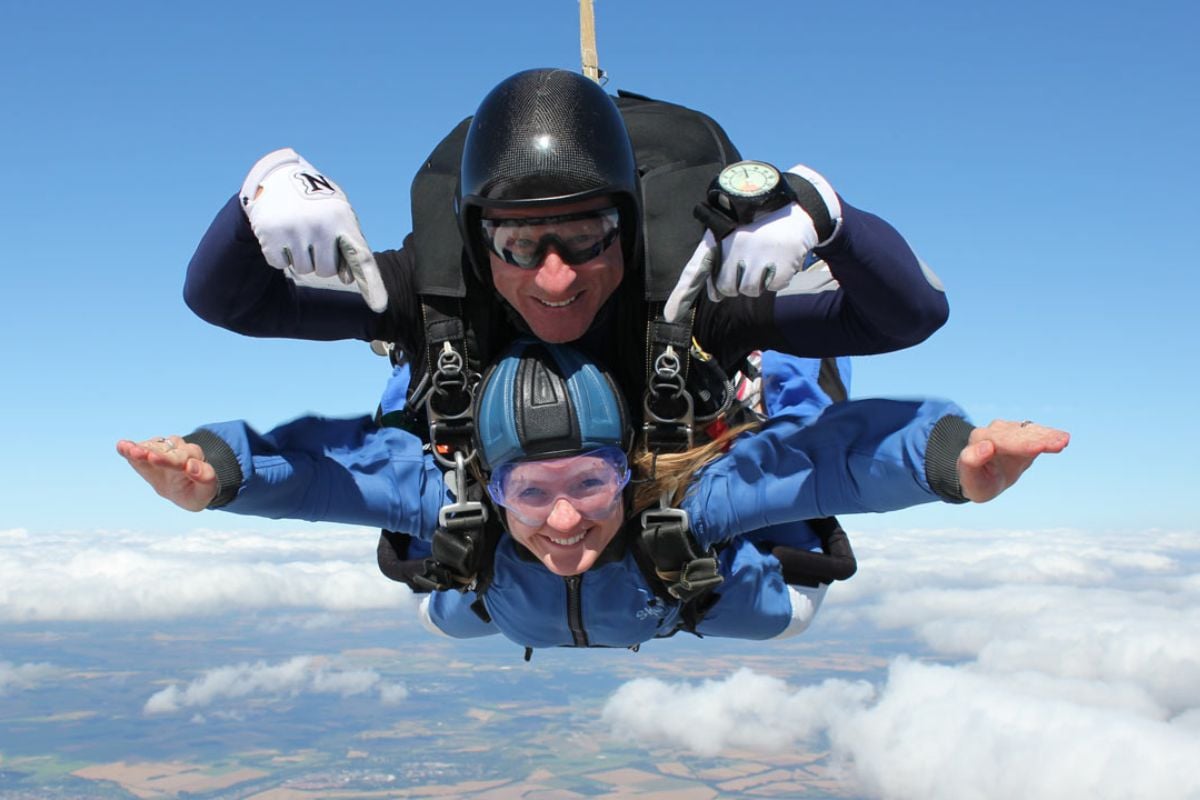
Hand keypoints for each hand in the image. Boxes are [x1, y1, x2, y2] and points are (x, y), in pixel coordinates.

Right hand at [116, 436, 217, 511]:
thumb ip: (205, 477)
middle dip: (152, 453)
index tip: (154, 459)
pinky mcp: (148, 452)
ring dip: (140, 449)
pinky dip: (131, 449)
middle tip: (139, 453)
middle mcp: (179, 450)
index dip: (168, 460)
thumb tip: (192, 465)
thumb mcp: (206, 490)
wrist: (186, 488)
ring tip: (128, 450)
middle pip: (164, 451)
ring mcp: (163, 450)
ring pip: (152, 447)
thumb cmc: (197, 491)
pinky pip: (140, 449)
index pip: (181, 459)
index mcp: (195, 459)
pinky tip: (121, 446)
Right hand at [240, 148, 387, 311]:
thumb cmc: (318, 204)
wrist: (279, 177)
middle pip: (326, 271)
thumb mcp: (339, 217)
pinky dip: (279, 253)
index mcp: (343, 221)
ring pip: (303, 269)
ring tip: (297, 230)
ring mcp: (294, 230)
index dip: (373, 285)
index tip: (380, 307)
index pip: (361, 259)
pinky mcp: (270, 235)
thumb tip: (348, 279)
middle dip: (320, 259)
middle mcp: (320, 226)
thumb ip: (348, 246)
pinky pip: (279, 264)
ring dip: (300, 256)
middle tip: (313, 237)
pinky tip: (280, 232)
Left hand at [664, 163, 839, 321]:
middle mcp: (735, 246)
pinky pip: (773, 286)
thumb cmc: (757, 228)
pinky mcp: (780, 263)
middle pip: (727, 289)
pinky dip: (778, 277)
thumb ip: (718, 264)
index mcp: (719, 238)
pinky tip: (780, 258)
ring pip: (749, 290)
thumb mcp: (732, 237)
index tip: (670, 315)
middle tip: (750, 259)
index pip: (696, 269)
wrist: (795, 211)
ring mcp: (759, 254)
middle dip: (738, 281)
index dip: (682, 294)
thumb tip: (714, 296)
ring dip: (759, 280)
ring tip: (765, 256)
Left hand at [957, 420, 1069, 502]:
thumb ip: (971, 460)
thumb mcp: (970, 478)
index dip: (1021, 444)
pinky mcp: (1023, 436)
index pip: (1003, 441)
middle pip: (1019, 434)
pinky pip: (1038, 434)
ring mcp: (1009, 431)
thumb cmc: (976, 481)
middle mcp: (994, 431)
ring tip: (1064, 441)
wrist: (982, 479)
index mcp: (979, 440)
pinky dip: (1050, 436)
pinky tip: (1063, 439)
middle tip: (1059, 443)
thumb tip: (986, 446)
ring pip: (1030, 431)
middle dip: (1039, 438)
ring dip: (1048, 436)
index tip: (1038, 448)